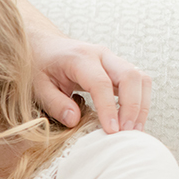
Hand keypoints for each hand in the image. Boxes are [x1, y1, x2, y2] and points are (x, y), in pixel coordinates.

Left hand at [31, 33, 150, 133]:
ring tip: (133, 131)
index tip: (111, 130)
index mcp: (80, 58)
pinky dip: (139, 102)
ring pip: (140, 78)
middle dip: (133, 107)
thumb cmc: (39, 65)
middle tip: (126, 133)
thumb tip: (74, 121)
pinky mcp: (117, 68)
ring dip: (141, 105)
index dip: (109, 108)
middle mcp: (102, 55)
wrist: (44, 46)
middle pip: (131, 76)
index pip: (101, 83)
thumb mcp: (38, 86)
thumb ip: (54, 103)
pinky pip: (138, 82)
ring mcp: (113, 60)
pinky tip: (131, 121)